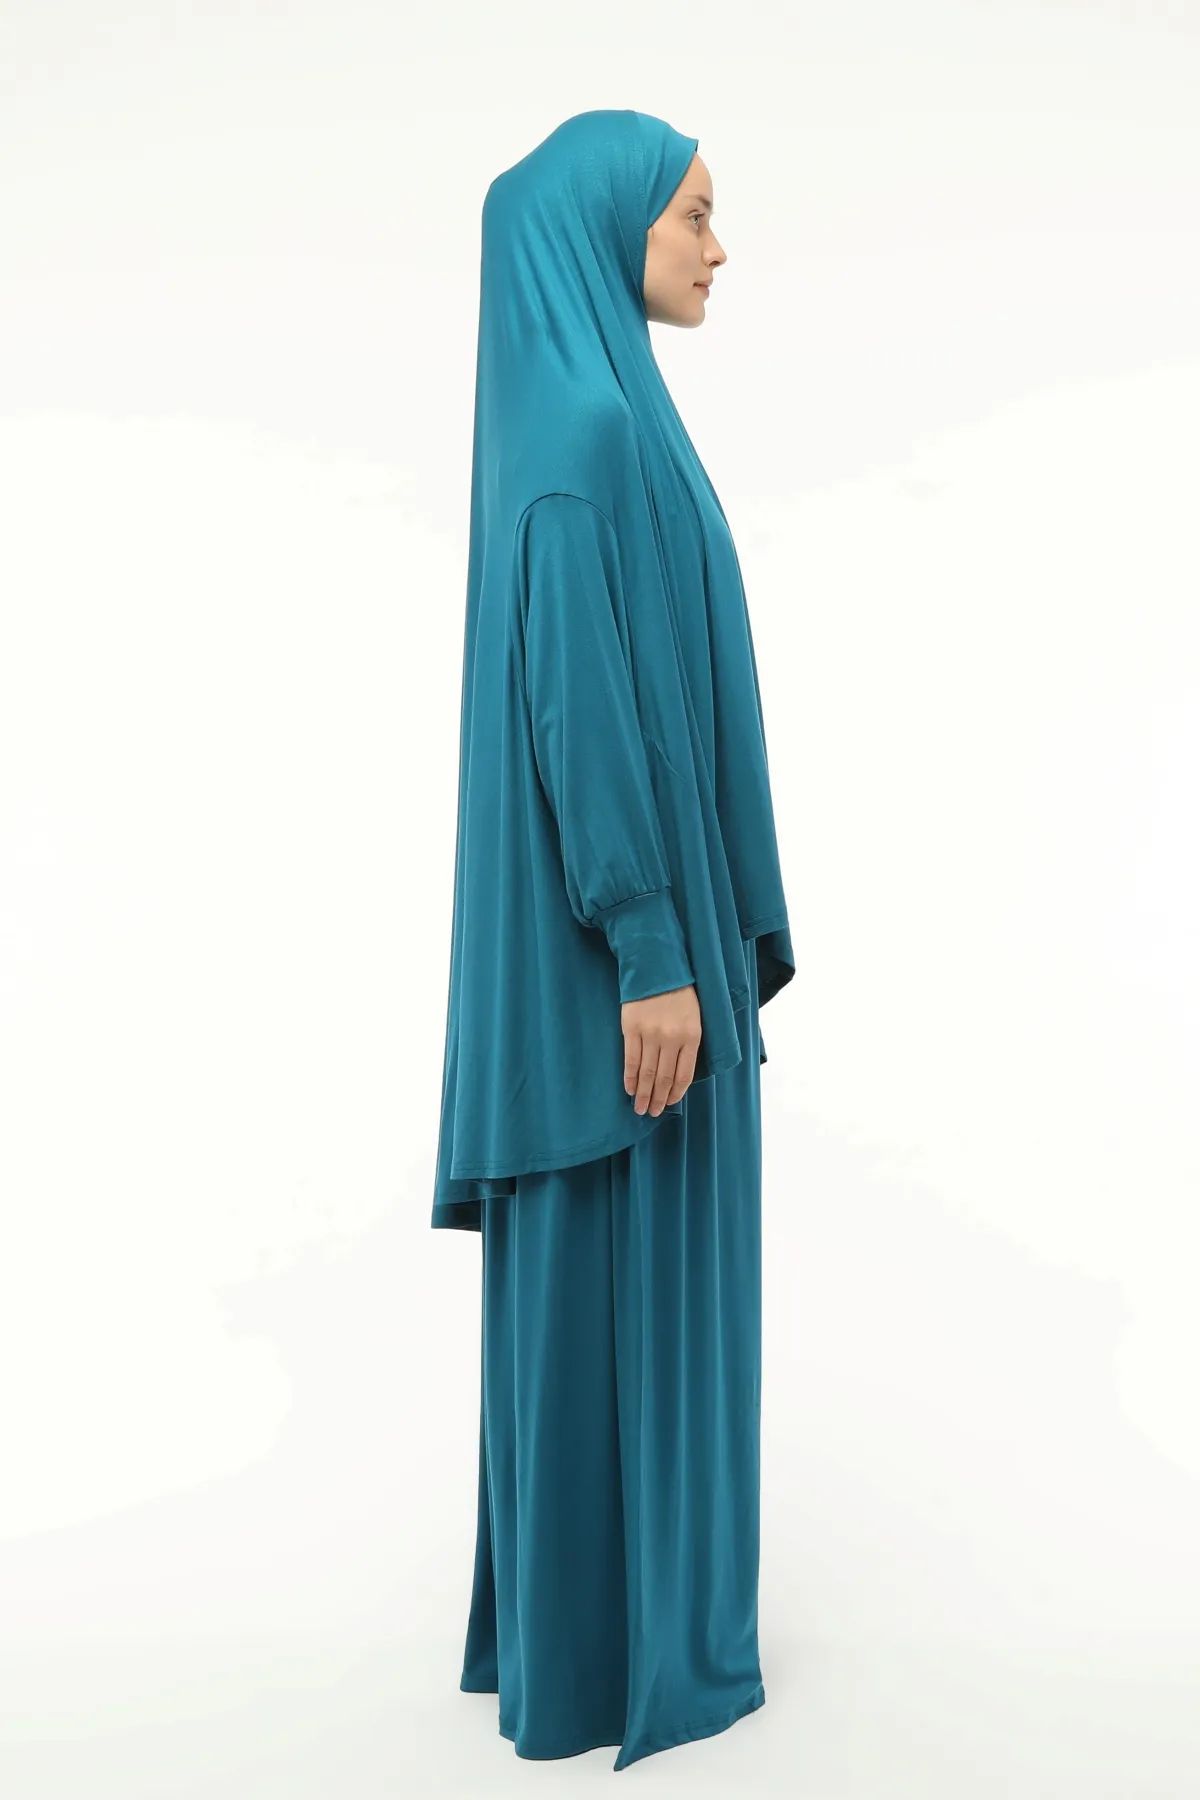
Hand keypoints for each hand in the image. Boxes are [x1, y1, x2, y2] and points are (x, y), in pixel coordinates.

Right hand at [621, 984, 701, 1115]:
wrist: (658, 965)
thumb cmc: (679, 991)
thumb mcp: (694, 1015)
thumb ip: (689, 1041)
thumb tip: (679, 1071)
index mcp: (691, 1035)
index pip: (684, 1074)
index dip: (676, 1093)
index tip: (669, 1104)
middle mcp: (671, 1037)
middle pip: (664, 1077)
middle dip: (658, 1098)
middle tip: (652, 1113)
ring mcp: (650, 1034)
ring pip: (647, 1072)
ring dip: (643, 1093)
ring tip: (640, 1107)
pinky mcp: (631, 1028)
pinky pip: (631, 1059)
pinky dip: (630, 1077)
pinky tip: (630, 1088)